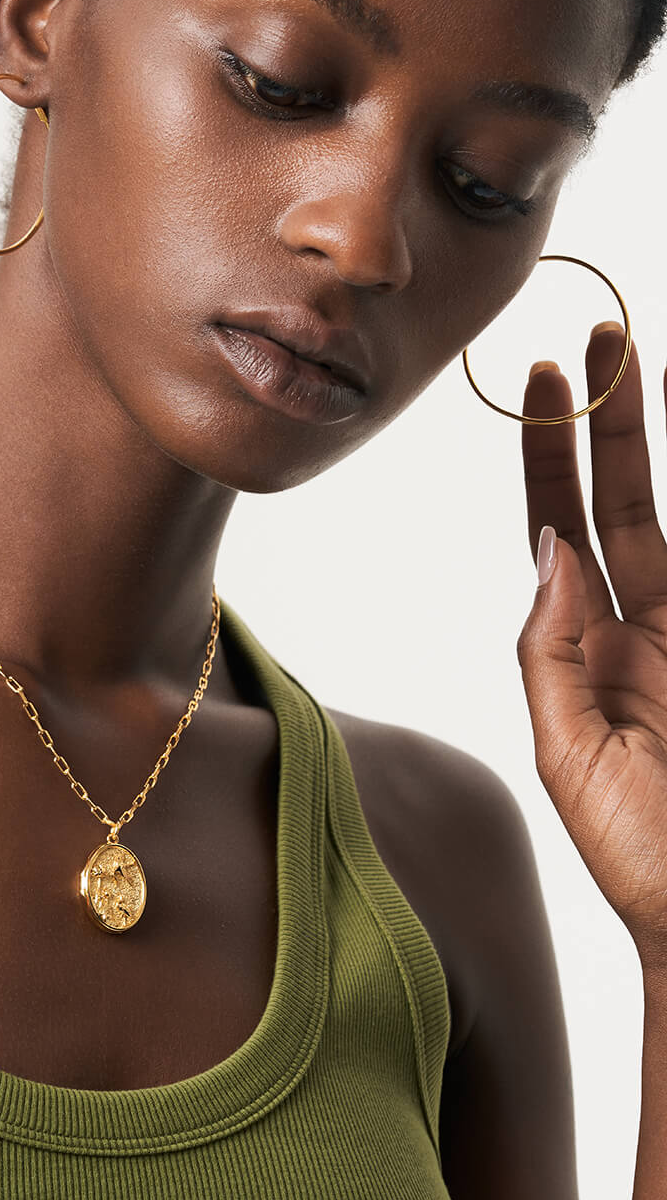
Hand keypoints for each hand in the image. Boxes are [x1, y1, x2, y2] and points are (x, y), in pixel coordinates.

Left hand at [517, 321, 666, 971]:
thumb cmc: (644, 862)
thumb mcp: (572, 753)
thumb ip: (552, 651)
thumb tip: (549, 551)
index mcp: (598, 656)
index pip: (568, 533)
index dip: (554, 458)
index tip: (545, 380)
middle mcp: (653, 633)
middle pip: (629, 504)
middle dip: (613, 421)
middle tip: (604, 337)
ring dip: (651, 448)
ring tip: (633, 362)